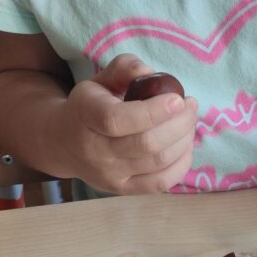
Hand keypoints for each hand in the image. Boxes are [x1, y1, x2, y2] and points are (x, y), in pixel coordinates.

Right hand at [53, 53, 197, 193]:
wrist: (64, 143)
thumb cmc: (91, 104)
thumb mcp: (101, 79)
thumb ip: (125, 68)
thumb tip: (149, 71)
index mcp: (86, 116)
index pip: (118, 120)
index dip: (153, 111)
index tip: (178, 99)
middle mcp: (95, 151)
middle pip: (146, 143)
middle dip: (179, 123)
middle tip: (191, 105)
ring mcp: (109, 174)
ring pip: (158, 162)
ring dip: (184, 140)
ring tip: (189, 121)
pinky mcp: (122, 189)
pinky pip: (160, 183)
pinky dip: (181, 164)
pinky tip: (185, 145)